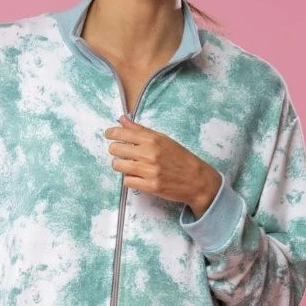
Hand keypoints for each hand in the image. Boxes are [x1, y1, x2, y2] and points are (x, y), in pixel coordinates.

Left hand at [106, 116, 221, 216]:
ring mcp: (149, 171)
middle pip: (116, 149)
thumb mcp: (163, 139)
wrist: (196, 180)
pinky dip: (129, 179)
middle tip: (120, 152)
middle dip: (115, 150)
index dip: (112, 133)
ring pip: (119, 166)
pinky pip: (127, 181)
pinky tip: (136, 176)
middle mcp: (150, 153)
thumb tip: (122, 119)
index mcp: (153, 139)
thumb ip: (140, 130)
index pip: (123, 133)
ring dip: (119, 165)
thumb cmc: (180, 158)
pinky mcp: (150, 186)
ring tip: (126, 165)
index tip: (108, 134)